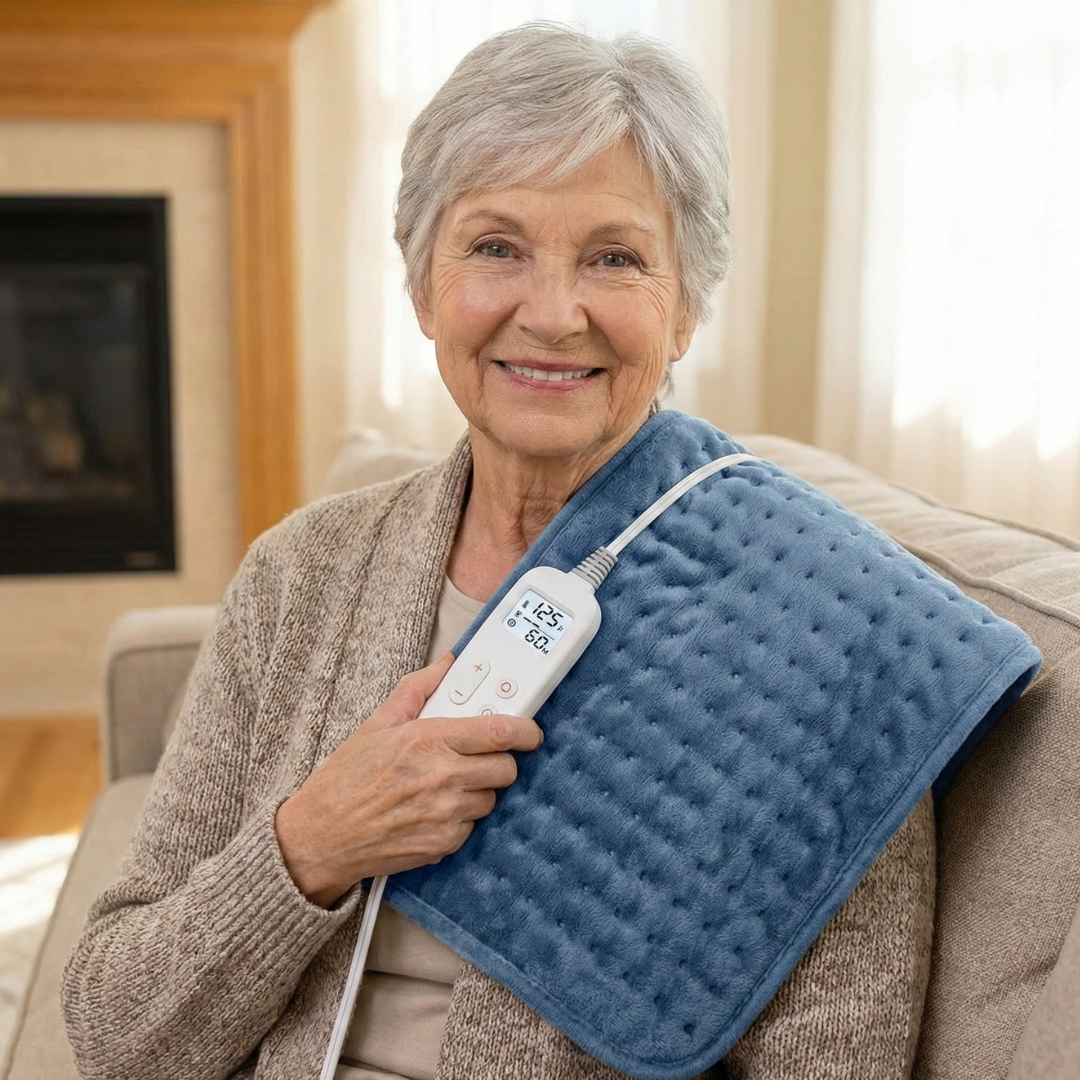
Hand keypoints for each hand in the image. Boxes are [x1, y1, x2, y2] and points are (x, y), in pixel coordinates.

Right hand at [275, 652, 542, 906]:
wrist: (319, 837)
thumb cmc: (345, 779)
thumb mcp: (378, 724)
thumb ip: (418, 689)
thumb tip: (448, 662)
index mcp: (428, 740)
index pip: (500, 732)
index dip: (526, 731)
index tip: (531, 732)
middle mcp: (442, 777)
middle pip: (506, 768)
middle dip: (499, 761)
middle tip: (479, 758)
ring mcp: (445, 814)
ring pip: (492, 798)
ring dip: (479, 790)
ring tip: (446, 785)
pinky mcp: (443, 845)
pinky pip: (472, 826)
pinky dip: (461, 818)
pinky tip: (433, 810)